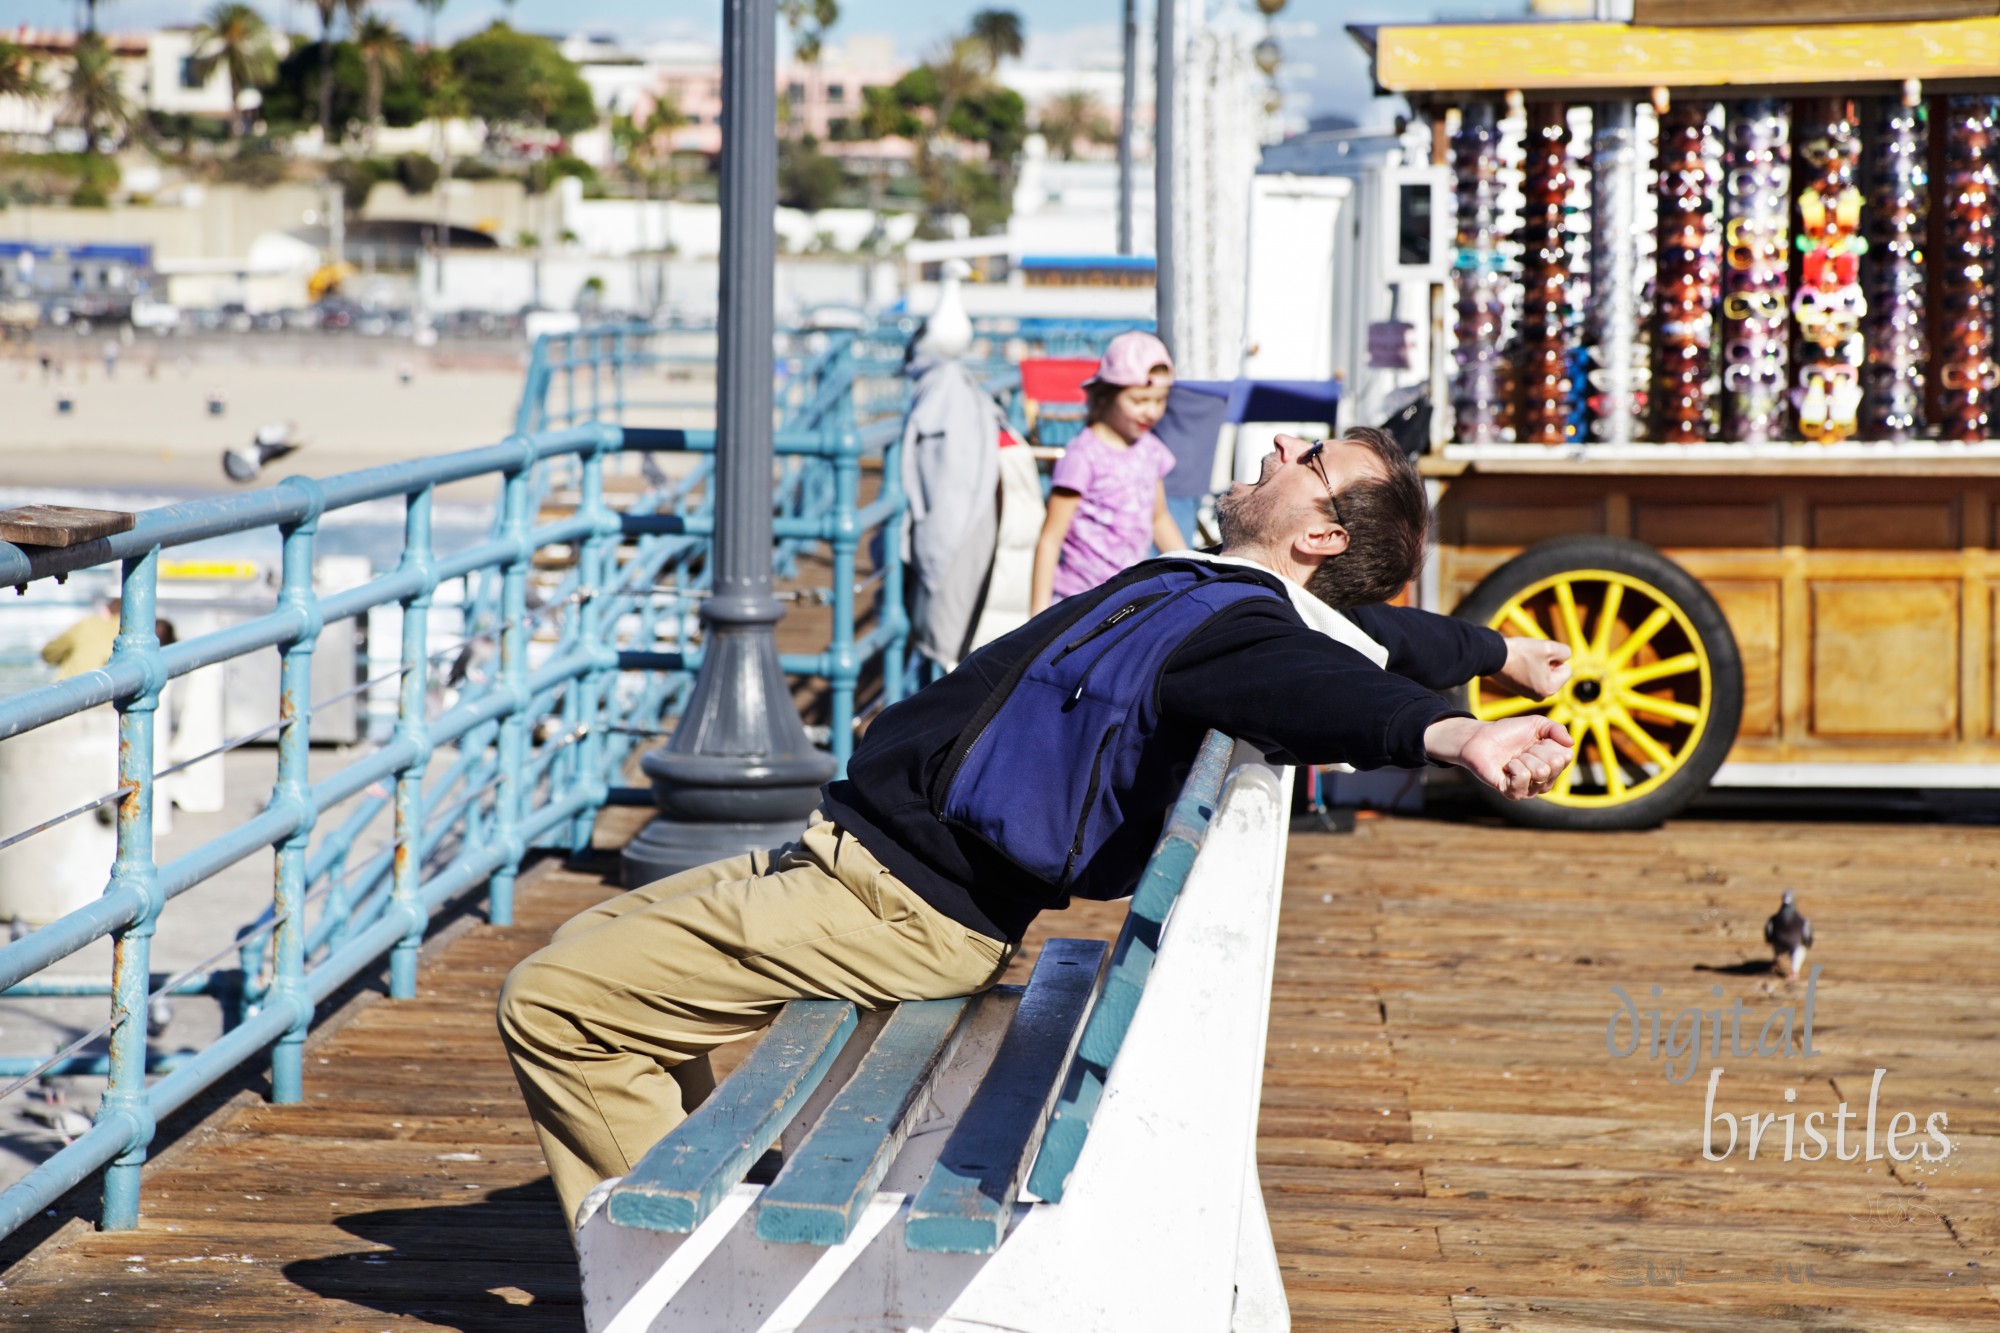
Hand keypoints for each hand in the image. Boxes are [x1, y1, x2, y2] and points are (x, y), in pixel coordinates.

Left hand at [1423, 716, 1575, 800]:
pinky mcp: (1512, 793)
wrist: (1481, 738)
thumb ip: (1557, 729)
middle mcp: (1545, 782)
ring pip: (1539, 772)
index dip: (1549, 743)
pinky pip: (1522, 778)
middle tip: (1522, 751)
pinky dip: (1513, 766)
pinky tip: (1506, 767)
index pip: (1565, 756)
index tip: (1535, 742)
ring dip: (1523, 758)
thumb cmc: (1509, 733)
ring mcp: (1529, 790)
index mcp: (1554, 767)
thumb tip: (1571, 743)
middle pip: (1554, 764)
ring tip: (1513, 758)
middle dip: (1535, 750)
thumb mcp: (1536, 724)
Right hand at [1497, 637, 1571, 698]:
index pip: (1567, 669)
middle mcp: (1539, 696)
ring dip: (1538, 663)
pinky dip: (1528, 666)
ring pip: (1544, 672)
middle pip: (1555, 672)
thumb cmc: (1519, 652)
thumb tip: (1564, 656)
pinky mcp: (1519, 688)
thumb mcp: (1549, 647)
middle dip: (1547, 662)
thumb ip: (1565, 651)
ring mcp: (1528, 693)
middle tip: (1531, 657)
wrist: (1491, 655)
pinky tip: (1518, 662)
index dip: (1556, 658)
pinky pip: (1532, 674)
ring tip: (1524, 659)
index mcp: (1549, 689)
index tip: (1540, 656)